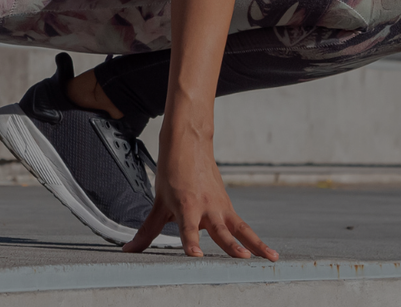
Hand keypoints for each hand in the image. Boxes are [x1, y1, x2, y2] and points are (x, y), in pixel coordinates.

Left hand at [126, 130, 277, 259]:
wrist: (189, 143)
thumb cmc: (172, 173)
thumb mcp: (158, 203)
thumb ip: (147, 231)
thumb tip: (129, 250)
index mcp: (186, 205)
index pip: (187, 228)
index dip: (191, 241)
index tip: (195, 254)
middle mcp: (206, 207)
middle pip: (220, 230)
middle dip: (232, 245)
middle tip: (243, 258)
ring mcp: (220, 207)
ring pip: (240, 228)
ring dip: (256, 243)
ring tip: (271, 257)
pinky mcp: (228, 207)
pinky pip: (242, 225)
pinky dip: (254, 238)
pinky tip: (266, 252)